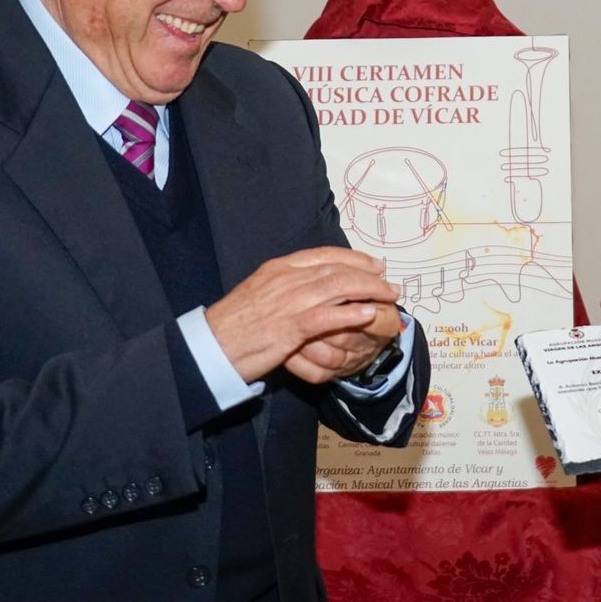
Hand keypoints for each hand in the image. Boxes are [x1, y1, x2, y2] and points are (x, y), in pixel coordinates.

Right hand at [205, 247, 399, 382]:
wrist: (210, 347)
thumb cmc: (235, 325)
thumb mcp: (260, 293)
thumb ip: (286, 286)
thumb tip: (313, 284)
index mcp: (279, 268)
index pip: (325, 255)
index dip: (354, 257)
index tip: (375, 264)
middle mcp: (286, 279)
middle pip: (337, 269)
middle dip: (368, 274)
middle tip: (389, 283)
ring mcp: (287, 302)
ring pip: (337, 288)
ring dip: (368, 291)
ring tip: (388, 297)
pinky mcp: (288, 328)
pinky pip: (326, 317)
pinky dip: (350, 313)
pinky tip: (367, 314)